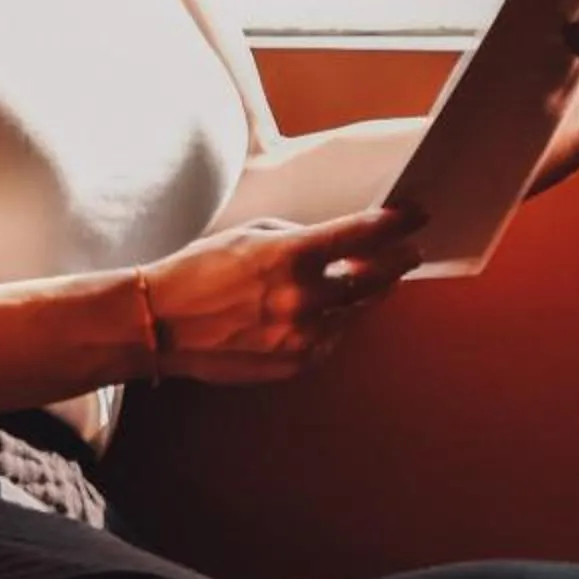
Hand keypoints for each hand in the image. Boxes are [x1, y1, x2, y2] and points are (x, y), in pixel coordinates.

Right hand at [140, 204, 425, 386]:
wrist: (162, 324)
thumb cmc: (201, 271)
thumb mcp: (253, 235)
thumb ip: (302, 239)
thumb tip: (342, 246)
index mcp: (291, 256)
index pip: (362, 235)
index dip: (396, 223)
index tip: (416, 215)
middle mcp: (303, 299)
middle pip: (374, 279)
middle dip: (397, 262)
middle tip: (409, 253)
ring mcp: (302, 337)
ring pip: (357, 311)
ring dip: (364, 294)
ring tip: (367, 280)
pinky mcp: (297, 363)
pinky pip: (333, 338)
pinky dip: (335, 322)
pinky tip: (324, 311)